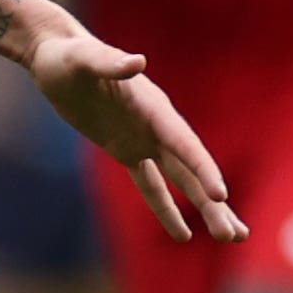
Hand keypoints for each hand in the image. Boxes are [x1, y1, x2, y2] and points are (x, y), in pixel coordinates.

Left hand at [25, 26, 247, 243]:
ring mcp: (144, 139)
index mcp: (153, 107)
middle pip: (191, 170)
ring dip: (205, 208)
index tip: (220, 196)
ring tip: (231, 237)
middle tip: (238, 236)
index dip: (202, 169)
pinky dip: (165, 208)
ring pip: (181, 180)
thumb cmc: (66, 55)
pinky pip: (150, 184)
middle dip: (214, 203)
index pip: (184, 143)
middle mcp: (156, 125)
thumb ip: (108, 62)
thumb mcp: (82, 59)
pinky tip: (183, 234)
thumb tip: (137, 61)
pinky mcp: (126, 149)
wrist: (54, 57)